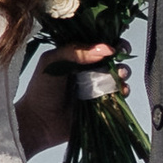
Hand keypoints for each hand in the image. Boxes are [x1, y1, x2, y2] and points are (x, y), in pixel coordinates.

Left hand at [15, 43, 118, 161]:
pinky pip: (117, 95)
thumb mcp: (52, 61)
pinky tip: (121, 89)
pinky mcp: (101, 104)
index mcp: (76, 57)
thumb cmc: (41, 89)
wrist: (38, 121)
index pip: (96, 44)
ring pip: (117, 75)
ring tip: (120, 74)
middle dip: (120, 55)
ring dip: (123, 72)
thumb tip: (106, 48)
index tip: (115, 43)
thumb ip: (76, 51)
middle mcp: (88, 70)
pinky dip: (123, 90)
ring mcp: (96, 87)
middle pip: (111, 58)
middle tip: (121, 55)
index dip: (109, 40)